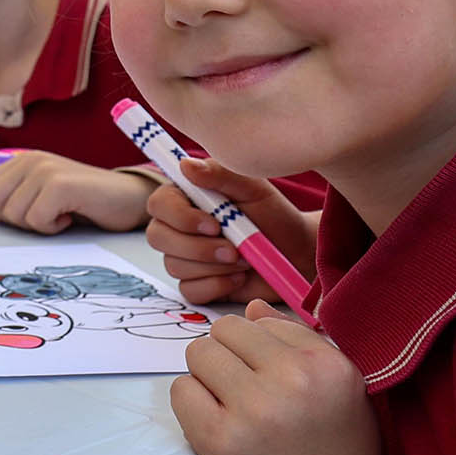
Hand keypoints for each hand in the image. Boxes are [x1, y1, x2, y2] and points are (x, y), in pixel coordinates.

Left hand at [0, 151, 157, 232]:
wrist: (128, 199)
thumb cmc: (84, 201)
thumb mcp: (39, 196)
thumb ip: (6, 193)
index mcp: (20, 160)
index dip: (0, 212)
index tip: (30, 211)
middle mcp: (29, 160)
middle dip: (17, 220)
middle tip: (46, 214)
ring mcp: (44, 169)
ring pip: (14, 215)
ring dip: (38, 225)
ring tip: (61, 212)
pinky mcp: (60, 184)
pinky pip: (37, 219)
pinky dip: (53, 227)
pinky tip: (71, 214)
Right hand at [145, 158, 316, 305]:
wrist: (297, 253)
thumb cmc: (274, 216)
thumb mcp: (253, 188)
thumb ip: (220, 174)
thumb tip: (186, 165)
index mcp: (186, 198)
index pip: (159, 204)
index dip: (180, 217)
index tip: (214, 224)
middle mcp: (178, 227)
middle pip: (158, 237)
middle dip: (197, 247)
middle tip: (233, 250)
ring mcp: (185, 257)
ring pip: (175, 265)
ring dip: (215, 266)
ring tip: (245, 260)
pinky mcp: (197, 284)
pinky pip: (190, 290)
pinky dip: (217, 285)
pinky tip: (239, 277)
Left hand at [173, 300, 389, 454]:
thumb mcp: (342, 399)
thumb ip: (303, 346)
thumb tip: (253, 308)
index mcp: (333, 366)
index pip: (268, 321)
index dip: (259, 349)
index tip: (268, 379)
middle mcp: (297, 381)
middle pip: (226, 330)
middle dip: (227, 357)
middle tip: (243, 395)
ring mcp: (257, 409)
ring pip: (198, 354)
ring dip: (207, 380)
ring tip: (231, 411)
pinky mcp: (222, 440)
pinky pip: (181, 391)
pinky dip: (191, 408)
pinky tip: (216, 430)